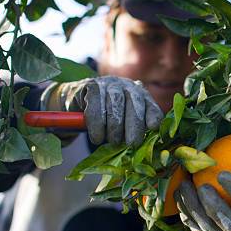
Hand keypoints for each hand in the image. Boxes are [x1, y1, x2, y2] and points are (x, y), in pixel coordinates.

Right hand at [42, 76, 162, 145]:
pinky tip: (97, 137)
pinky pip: (95, 106)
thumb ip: (134, 130)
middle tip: (132, 144)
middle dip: (134, 126)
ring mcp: (110, 84)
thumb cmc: (105, 119)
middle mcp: (128, 86)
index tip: (153, 127)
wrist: (77, 105)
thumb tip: (143, 146)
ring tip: (112, 141)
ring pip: (116, 105)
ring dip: (115, 127)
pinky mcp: (91, 86)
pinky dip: (96, 125)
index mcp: (141, 95)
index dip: (152, 116)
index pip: (150, 106)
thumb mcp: (123, 125)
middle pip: (135, 105)